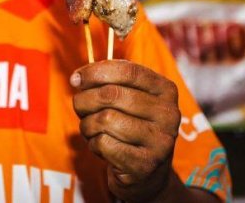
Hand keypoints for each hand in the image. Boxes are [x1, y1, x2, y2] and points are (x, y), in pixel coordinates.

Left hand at [71, 60, 180, 201]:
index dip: (96, 72)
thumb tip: (78, 78)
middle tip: (80, 108)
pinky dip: (93, 144)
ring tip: (92, 130)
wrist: (146, 174)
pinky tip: (101, 147)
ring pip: (105, 119)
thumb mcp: (127, 99)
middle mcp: (168, 114)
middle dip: (85, 100)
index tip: (76, 79)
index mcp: (165, 90)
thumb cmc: (130, 126)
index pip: (128, 70)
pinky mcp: (144, 164)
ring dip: (88, 125)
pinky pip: (104, 143)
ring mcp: (159, 141)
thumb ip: (108, 82)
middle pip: (111, 94)